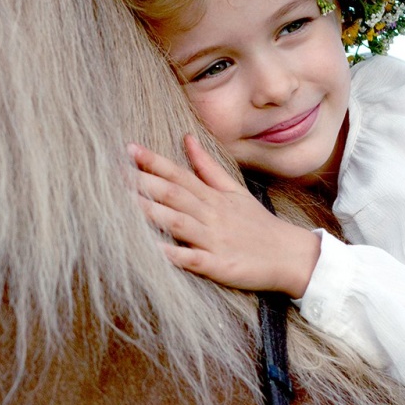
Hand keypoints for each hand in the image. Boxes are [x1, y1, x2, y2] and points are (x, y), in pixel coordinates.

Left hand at [128, 135, 319, 296]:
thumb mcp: (234, 190)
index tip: (129, 149)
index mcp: (212, 197)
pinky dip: (173, 254)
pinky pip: (193, 259)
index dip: (153, 161)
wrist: (290, 256)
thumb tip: (187, 138)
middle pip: (173, 194)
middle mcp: (211, 214)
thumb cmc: (257, 224)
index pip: (178, 174)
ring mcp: (215, 240)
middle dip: (143, 183)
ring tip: (125, 205)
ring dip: (151, 212)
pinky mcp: (220, 265)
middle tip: (114, 173)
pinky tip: (152, 250)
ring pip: (178, 222)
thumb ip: (207, 167)